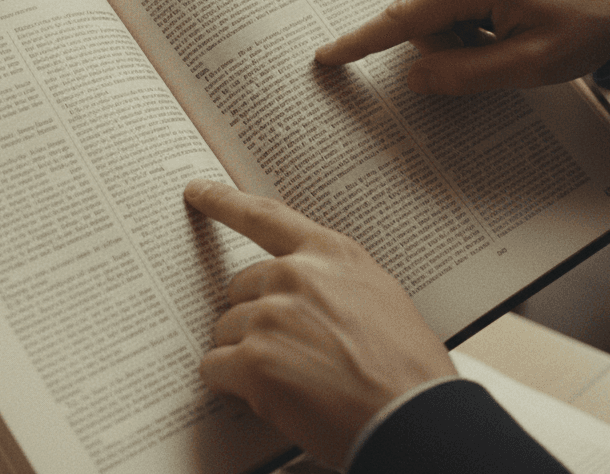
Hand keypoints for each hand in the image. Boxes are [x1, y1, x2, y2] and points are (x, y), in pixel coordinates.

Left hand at [186, 179, 455, 467]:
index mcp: (330, 254)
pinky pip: (215, 368)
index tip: (196, 191)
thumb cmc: (407, 369)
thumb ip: (332, 283)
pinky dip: (232, 386)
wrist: (413, 417)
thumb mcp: (380, 298)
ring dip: (247, 357)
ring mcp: (271, 315)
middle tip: (292, 354)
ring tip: (295, 381)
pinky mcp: (254, 360)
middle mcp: (295, 276)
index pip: (264, 216)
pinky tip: (271, 397)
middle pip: (239, 289)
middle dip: (254, 320)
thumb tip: (300, 295)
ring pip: (226, 331)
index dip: (224, 202)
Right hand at [315, 0, 609, 94]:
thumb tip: (415, 77)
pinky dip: (475, 20)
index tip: (325, 55)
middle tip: (502, 58)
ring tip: (518, 37)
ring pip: (440, 9)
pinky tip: (515, 22)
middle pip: (424, 16)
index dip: (362, 41)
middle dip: (448, 48)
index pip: (404, 16)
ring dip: (465, 35)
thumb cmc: (591, 25)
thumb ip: (466, 75)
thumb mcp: (530, 65)